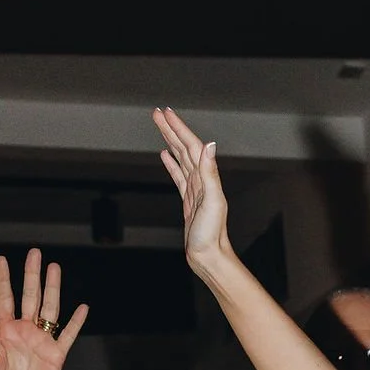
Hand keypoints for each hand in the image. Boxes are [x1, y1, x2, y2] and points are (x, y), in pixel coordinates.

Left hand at [0, 250, 86, 369]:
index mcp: (5, 330)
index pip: (4, 298)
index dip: (2, 279)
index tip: (1, 260)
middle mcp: (24, 330)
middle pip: (30, 296)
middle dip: (32, 275)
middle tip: (35, 253)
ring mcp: (42, 339)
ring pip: (49, 308)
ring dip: (52, 288)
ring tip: (54, 268)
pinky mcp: (57, 353)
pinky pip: (68, 334)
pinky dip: (76, 322)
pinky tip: (82, 308)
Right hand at [155, 106, 231, 272]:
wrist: (208, 256)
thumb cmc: (211, 234)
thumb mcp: (212, 201)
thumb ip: (211, 173)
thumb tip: (209, 145)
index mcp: (207, 178)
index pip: (191, 146)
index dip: (179, 128)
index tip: (166, 113)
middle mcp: (202, 180)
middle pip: (184, 147)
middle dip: (171, 129)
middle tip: (157, 113)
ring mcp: (195, 188)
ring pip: (180, 158)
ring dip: (170, 141)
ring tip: (160, 126)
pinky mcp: (188, 199)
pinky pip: (178, 174)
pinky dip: (172, 162)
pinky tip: (165, 154)